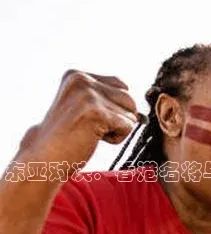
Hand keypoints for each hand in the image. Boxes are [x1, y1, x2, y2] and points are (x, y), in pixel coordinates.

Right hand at [18, 70, 137, 171]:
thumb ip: (108, 98)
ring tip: (90, 132)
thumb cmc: (67, 136)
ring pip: (131, 113)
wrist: (44, 157)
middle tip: (90, 127)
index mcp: (77, 75)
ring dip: (117, 128)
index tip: (88, 118)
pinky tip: (92, 139)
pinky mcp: (97, 112)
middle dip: (118, 118)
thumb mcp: (83, 107)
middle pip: (130, 98)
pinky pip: (128, 126)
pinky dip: (116, 138)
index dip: (113, 107)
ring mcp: (88, 95)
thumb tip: (142, 113)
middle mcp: (82, 80)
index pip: (122, 85)